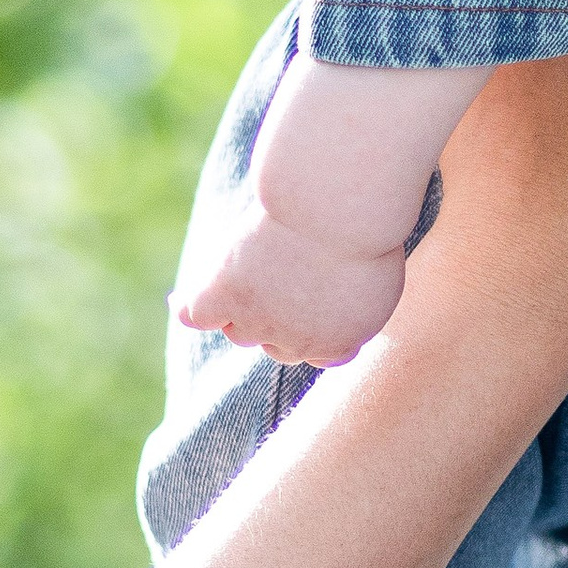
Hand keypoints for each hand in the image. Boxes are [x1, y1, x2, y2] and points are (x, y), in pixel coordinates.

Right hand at [175, 203, 408, 366]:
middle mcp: (297, 344)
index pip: (319, 355)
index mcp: (341, 343)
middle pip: (277, 346)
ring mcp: (258, 322)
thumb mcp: (381, 273)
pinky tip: (186, 299)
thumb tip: (342, 304)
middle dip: (280, 320)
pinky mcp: (223, 296)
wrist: (335, 212)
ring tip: (245, 277)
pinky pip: (196, 316)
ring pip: (239, 332)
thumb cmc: (368, 229)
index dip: (313, 329)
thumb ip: (359, 298)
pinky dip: (190, 307)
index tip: (314, 304)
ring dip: (242, 310)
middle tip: (285, 280)